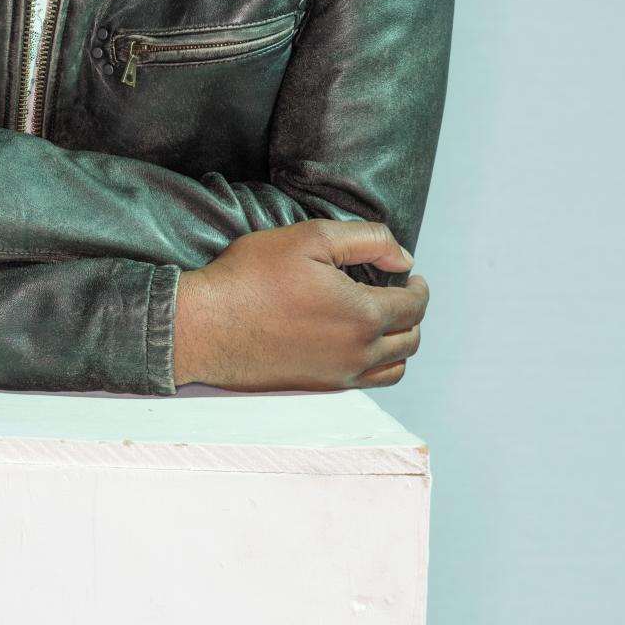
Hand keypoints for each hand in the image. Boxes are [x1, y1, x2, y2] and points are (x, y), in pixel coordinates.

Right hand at [173, 219, 428, 390]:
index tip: (409, 274)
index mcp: (361, 316)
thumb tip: (403, 258)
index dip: (418, 288)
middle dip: (412, 314)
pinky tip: (354, 340)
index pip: (414, 307)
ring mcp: (337, 377)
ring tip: (381, 318)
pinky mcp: (317, 388)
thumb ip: (367, 240)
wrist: (206, 325)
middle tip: (397, 292)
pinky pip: (365, 383)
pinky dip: (374, 363)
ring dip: (397, 342)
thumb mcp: (310, 237)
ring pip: (393, 369)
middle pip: (410, 340)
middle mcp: (357, 354)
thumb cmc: (252, 277)